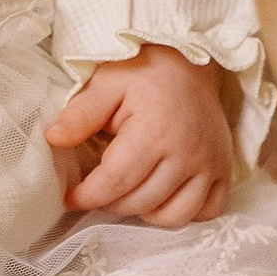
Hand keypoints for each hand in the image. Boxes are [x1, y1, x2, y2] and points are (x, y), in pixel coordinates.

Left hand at [45, 45, 234, 227]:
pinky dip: (184, 213)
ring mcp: (209, 164)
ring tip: (128, 194)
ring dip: (145, 213)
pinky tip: (163, 197)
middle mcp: (186, 152)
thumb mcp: (106, 83)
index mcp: (154, 131)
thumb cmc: (143, 71)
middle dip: (110, 204)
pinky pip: (207, 211)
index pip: (115, 181)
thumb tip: (53, 139)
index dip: (87, 196)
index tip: (70, 197)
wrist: (190, 60)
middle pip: (140, 202)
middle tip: (97, 190)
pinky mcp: (223, 169)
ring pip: (173, 215)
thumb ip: (81, 114)